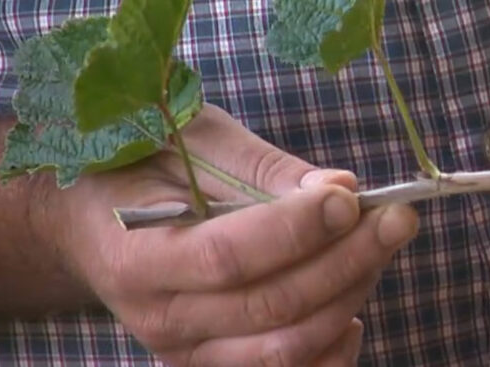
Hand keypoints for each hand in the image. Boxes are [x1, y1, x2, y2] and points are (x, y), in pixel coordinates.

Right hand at [53, 104, 416, 365]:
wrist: (93, 220)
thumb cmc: (147, 167)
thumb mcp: (194, 143)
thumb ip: (267, 170)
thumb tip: (342, 187)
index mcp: (137, 255)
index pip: (227, 257)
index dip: (296, 230)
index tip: (349, 196)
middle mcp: (159, 319)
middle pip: (271, 306)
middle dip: (348, 258)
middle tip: (396, 215)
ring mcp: (189, 354)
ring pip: (288, 348)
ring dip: (351, 293)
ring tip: (382, 242)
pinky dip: (335, 350)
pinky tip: (355, 305)